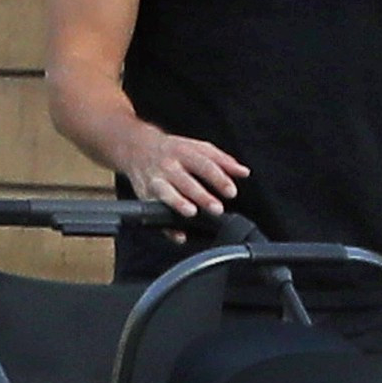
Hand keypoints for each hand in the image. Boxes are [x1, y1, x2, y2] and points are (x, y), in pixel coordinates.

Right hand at [122, 127, 249, 218]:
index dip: (219, 179)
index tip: (232, 192)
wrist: (137, 147)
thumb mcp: (198, 148)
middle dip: (201, 195)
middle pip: (186, 181)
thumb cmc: (173, 150)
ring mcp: (155, 180)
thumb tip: (244, 172)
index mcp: (184, 152)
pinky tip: (179, 235)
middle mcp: (169, 166)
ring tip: (191, 212)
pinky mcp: (145, 195)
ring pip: (166, 193)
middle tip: (217, 208)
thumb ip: (223, 160)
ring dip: (178, 203)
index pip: (204, 165)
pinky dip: (166, 226)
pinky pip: (154, 211)